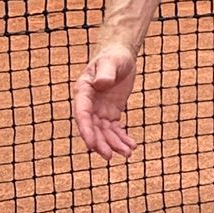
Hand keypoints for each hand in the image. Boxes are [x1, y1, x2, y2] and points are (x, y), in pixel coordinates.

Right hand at [74, 43, 137, 157]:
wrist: (120, 56)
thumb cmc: (113, 57)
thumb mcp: (111, 62)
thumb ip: (105, 72)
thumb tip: (101, 83)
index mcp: (84, 92)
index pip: (82, 114)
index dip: (86, 131)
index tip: (91, 146)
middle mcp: (89, 103)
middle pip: (92, 127)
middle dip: (101, 143)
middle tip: (111, 156)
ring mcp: (99, 109)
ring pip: (104, 132)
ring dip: (114, 144)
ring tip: (128, 153)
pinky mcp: (111, 112)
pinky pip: (114, 129)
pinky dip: (121, 138)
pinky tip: (131, 145)